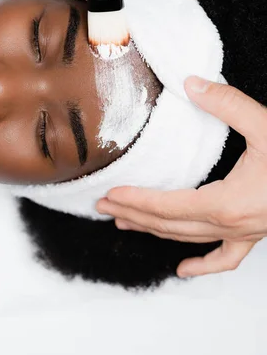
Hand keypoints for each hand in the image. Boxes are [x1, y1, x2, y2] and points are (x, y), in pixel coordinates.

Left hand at [96, 76, 266, 277]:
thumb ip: (228, 104)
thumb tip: (191, 83)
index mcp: (229, 202)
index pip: (168, 206)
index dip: (136, 201)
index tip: (110, 194)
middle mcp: (233, 224)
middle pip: (170, 225)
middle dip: (134, 215)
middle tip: (104, 206)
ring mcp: (245, 234)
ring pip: (189, 239)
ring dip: (155, 231)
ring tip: (125, 225)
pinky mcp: (256, 234)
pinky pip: (226, 259)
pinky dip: (203, 266)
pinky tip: (184, 270)